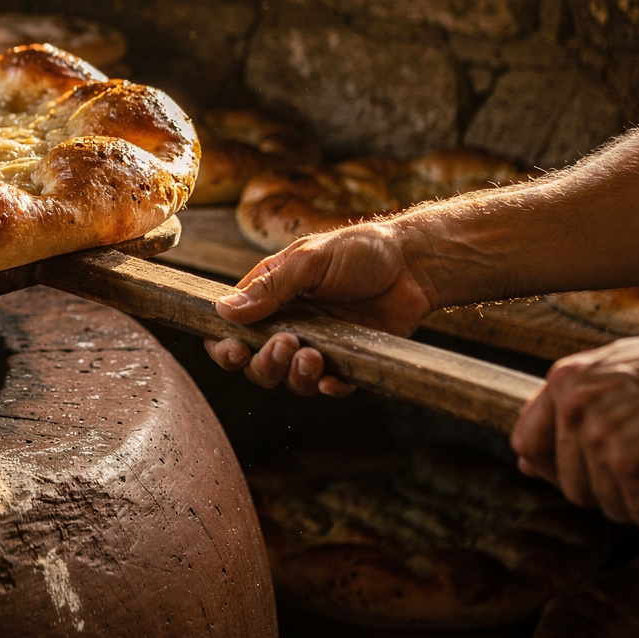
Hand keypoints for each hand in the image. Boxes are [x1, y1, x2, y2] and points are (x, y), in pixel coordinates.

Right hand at [203, 220, 436, 396]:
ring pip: (289, 379)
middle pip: (257, 363)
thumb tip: (224, 311)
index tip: (233, 348)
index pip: (233, 329)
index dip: (225, 346)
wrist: (415, 265)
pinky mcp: (347, 360)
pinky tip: (330, 377)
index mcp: (272, 297)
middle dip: (264, 363)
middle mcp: (290, 324)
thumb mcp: (309, 260)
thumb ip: (269, 288)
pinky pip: (328, 386)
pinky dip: (325, 386)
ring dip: (293, 375)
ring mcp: (319, 344)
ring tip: (313, 355)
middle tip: (286, 345)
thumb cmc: (361, 250)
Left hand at [510, 319, 638, 528]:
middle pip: (573, 486)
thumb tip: (525, 460)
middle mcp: (576, 409)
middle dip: (616, 486)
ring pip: (610, 507)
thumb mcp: (620, 372)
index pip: (527, 442)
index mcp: (566, 380)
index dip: (557, 466)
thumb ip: (573, 408)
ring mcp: (604, 440)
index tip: (593, 469)